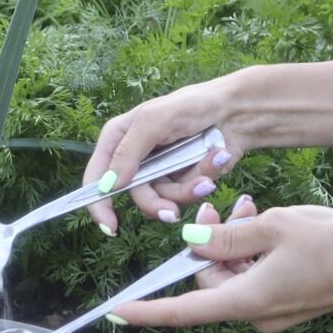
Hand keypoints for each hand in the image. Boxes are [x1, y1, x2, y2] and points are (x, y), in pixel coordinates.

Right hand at [83, 75, 251, 234]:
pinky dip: (201, 182)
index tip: (111, 227)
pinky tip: (214, 162)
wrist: (234, 111)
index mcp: (118, 139)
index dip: (99, 204)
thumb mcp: (153, 121)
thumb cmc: (192, 105)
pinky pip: (185, 194)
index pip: (97, 177)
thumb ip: (129, 152)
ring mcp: (159, 170)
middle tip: (173, 213)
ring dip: (186, 190)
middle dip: (157, 204)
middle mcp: (135, 157)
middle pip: (136, 195)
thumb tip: (109, 185)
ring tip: (207, 178)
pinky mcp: (181, 178)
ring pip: (164, 199)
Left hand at [111, 203, 332, 332]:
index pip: (184, 310)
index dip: (148, 311)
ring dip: (233, 244)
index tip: (117, 312)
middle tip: (225, 206)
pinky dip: (252, 254)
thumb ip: (227, 234)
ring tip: (251, 208)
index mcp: (246, 299)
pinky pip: (253, 279)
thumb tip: (194, 239)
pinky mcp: (285, 304)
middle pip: (208, 281)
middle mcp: (254, 313)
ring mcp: (271, 311)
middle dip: (210, 244)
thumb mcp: (274, 226)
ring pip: (231, 276)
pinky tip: (266, 225)